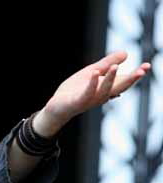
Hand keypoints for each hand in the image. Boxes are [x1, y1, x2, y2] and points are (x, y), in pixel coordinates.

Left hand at [35, 51, 151, 135]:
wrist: (56, 107)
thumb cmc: (75, 90)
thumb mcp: (92, 72)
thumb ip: (107, 63)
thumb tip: (126, 53)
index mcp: (107, 88)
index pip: (125, 81)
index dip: (136, 74)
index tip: (147, 66)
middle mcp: (102, 95)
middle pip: (120, 87)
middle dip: (132, 79)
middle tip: (142, 70)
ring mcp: (91, 99)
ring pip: (104, 90)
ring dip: (111, 78)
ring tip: (116, 66)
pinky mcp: (78, 101)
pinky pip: (87, 93)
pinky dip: (92, 83)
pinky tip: (95, 73)